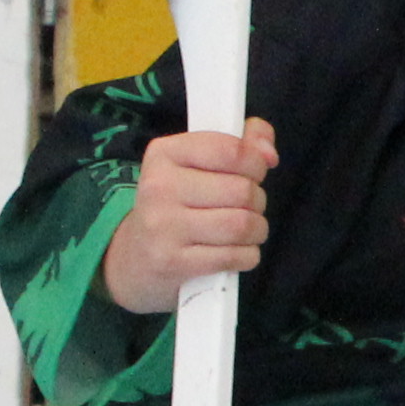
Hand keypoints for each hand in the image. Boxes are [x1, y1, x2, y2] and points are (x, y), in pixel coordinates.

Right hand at [101, 118, 277, 314]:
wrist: (135, 257)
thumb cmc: (177, 204)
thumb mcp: (198, 164)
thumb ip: (242, 144)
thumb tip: (268, 153)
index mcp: (165, 153)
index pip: (232, 150)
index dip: (256, 163)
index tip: (253, 172)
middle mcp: (159, 186)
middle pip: (242, 190)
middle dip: (257, 201)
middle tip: (245, 207)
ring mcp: (163, 226)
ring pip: (242, 224)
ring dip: (256, 230)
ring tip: (246, 230)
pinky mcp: (173, 262)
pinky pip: (235, 256)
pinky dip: (247, 255)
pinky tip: (236, 252)